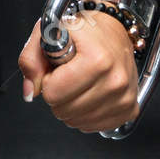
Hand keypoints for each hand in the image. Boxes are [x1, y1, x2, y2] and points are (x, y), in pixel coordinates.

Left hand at [16, 10, 138, 132]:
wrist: (113, 33)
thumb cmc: (83, 32)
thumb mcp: (48, 32)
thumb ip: (31, 59)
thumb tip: (30, 91)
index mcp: (97, 59)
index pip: (54, 92)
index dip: (48, 80)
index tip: (57, 68)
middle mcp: (115, 80)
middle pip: (64, 110)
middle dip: (57, 94)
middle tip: (66, 75)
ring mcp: (124, 97)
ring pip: (77, 121)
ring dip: (70, 105)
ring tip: (78, 82)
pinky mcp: (129, 110)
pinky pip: (93, 126)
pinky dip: (84, 114)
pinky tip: (88, 94)